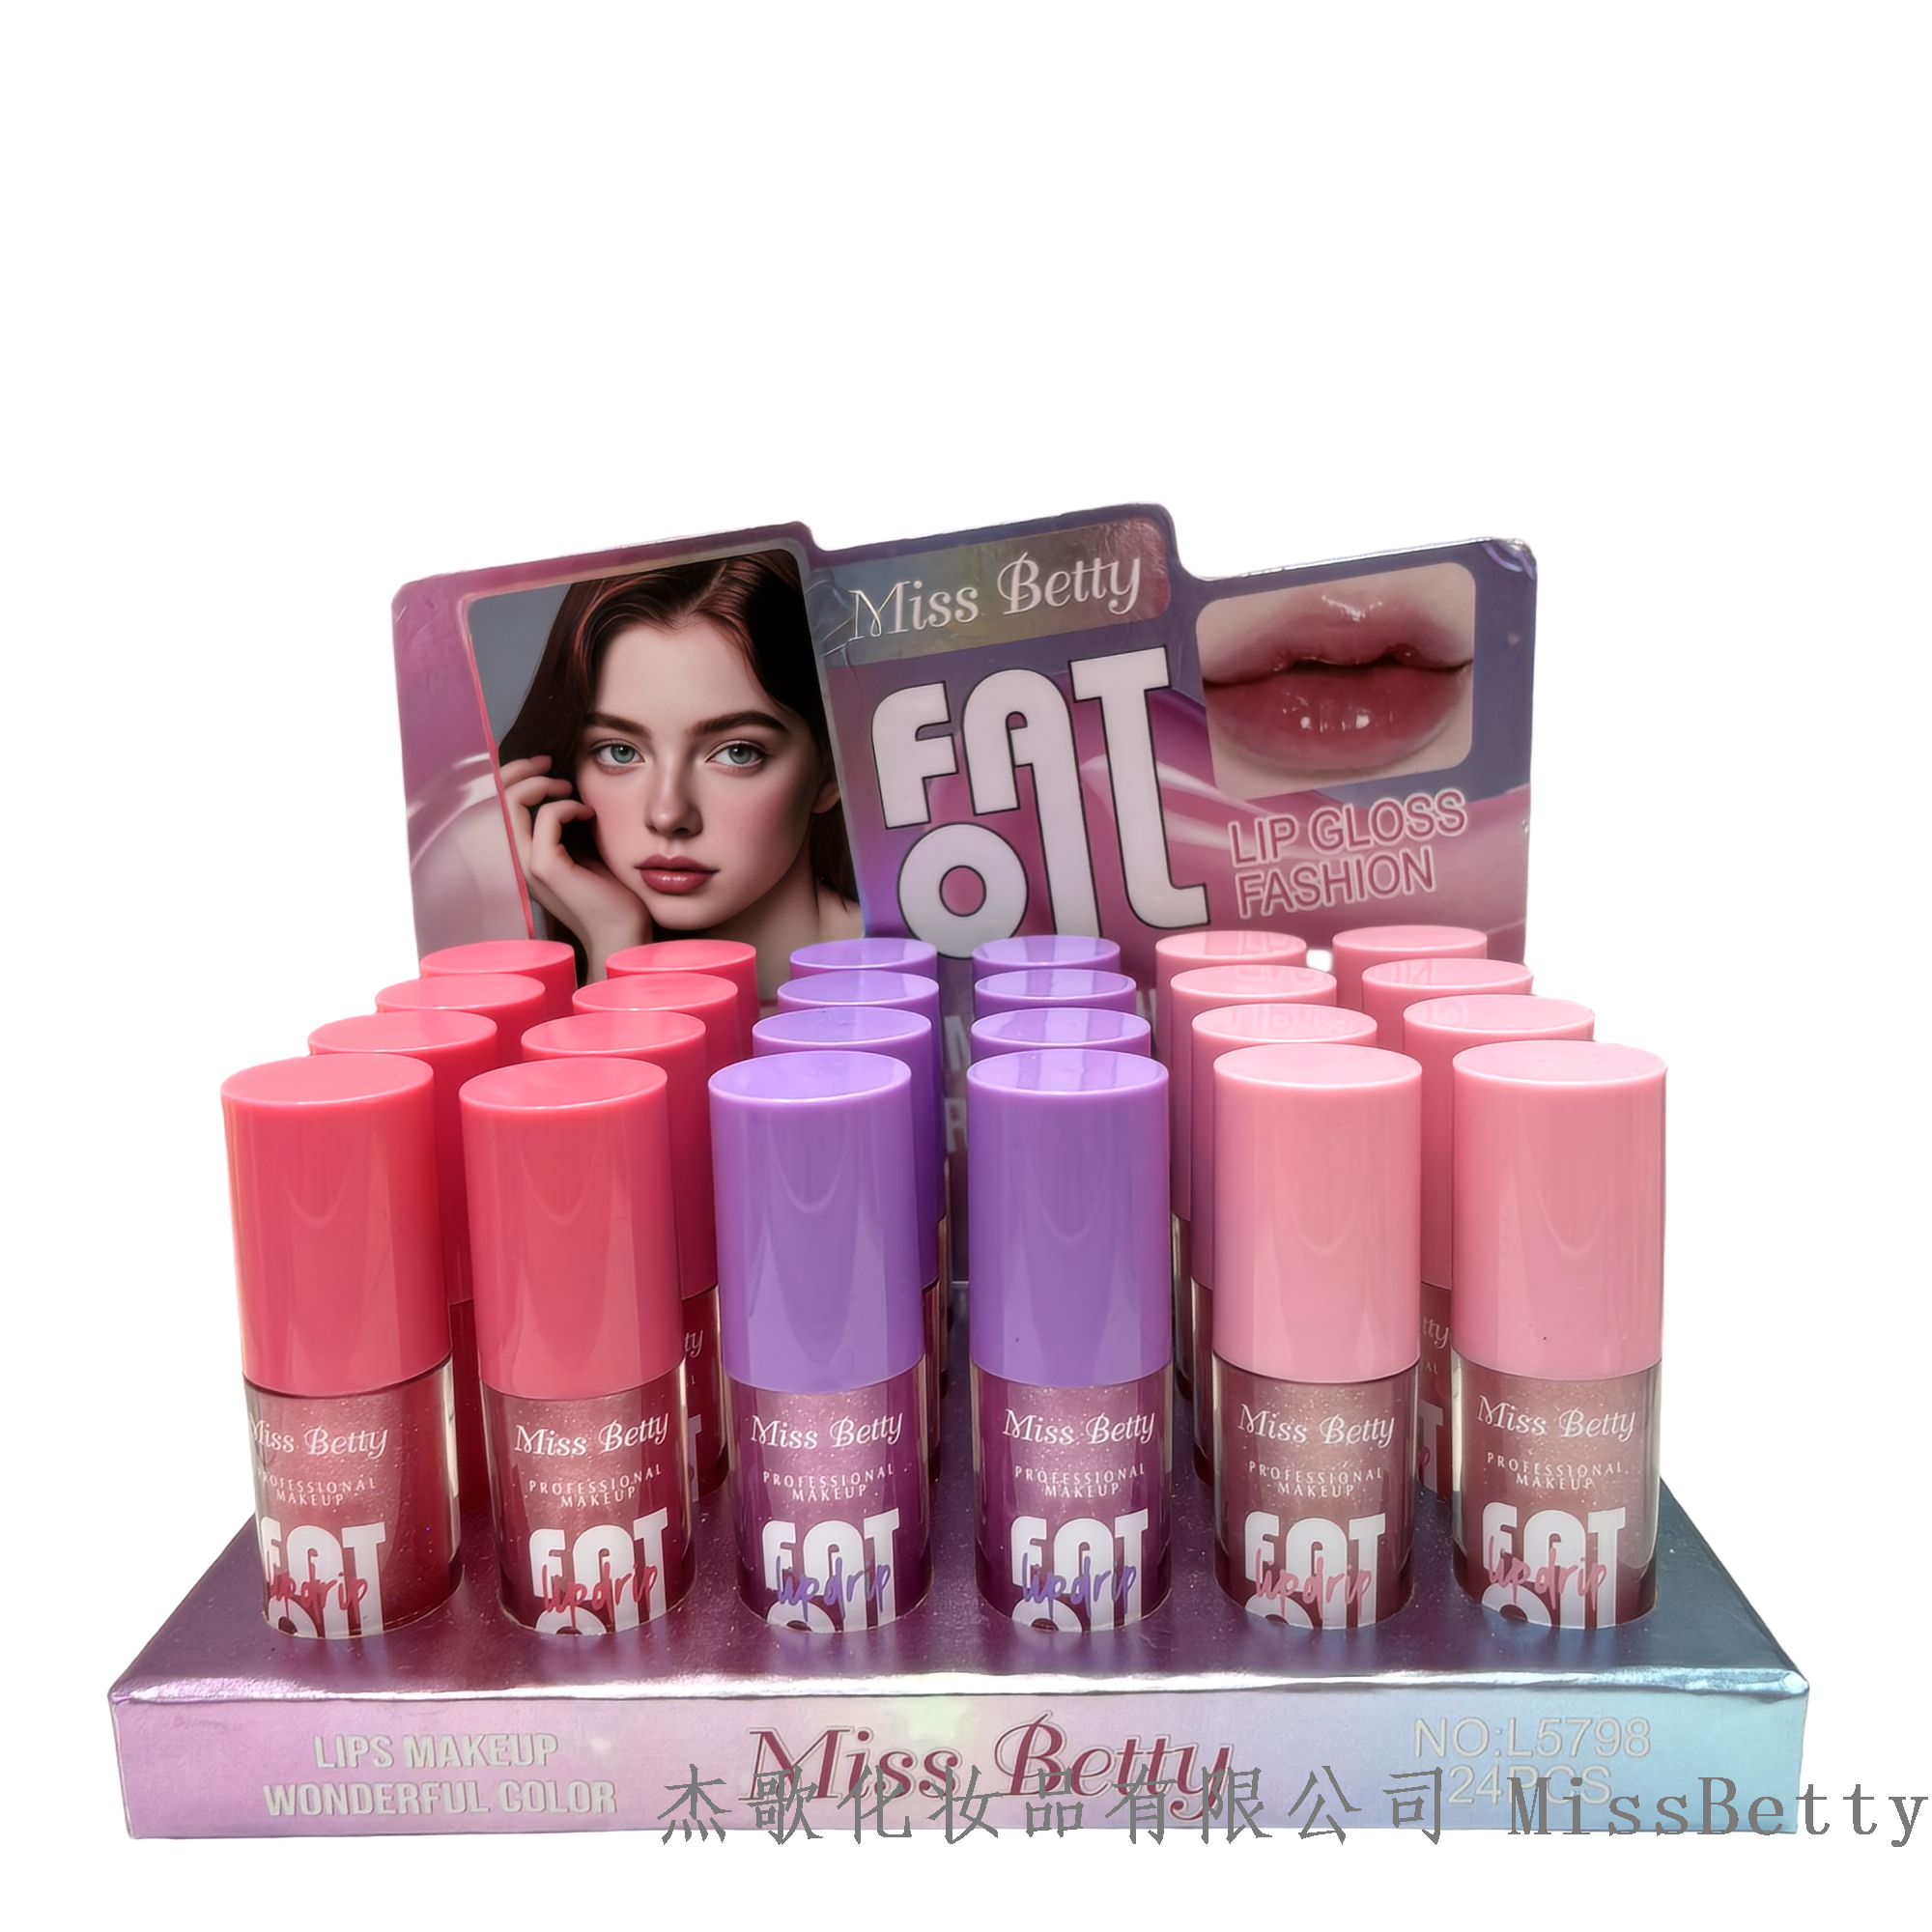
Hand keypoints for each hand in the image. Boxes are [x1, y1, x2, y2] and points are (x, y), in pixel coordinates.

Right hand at [498, 755, 647, 970]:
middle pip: (495, 799)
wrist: (622, 930)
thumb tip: (563, 785)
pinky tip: (588, 814)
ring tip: (568, 788)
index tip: (544, 766)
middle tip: (549, 762)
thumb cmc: (608, 892)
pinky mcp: (546, 867)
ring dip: (540, 784)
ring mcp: (526, 865)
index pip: (496, 807)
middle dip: (519, 770)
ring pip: (511, 803)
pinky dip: (567, 806)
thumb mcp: (580, 848)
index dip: (511, 778)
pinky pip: (547, 817)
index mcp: (520, 855)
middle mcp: (515, 860)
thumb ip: (564, 824)